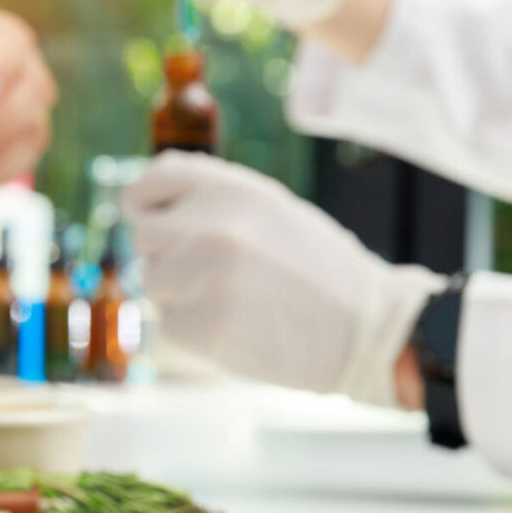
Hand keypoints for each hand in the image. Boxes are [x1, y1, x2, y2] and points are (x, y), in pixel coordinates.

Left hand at [121, 151, 442, 405]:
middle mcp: (213, 224)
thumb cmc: (318, 270)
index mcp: (232, 189)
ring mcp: (205, 274)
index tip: (143, 215)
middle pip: (145, 237)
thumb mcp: (272, 211)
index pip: (155, 179)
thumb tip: (148, 209)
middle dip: (170, 256)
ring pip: (153, 283)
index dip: (142, 200)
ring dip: (181, 296)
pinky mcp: (202, 323)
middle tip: (218, 275)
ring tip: (235, 301)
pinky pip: (169, 325)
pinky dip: (196, 333)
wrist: (368, 328)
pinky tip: (239, 330)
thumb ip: (215, 203)